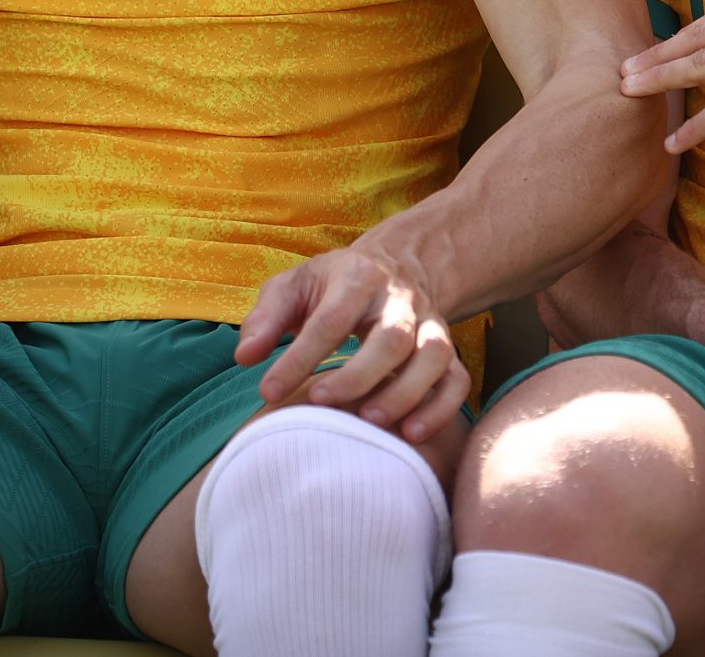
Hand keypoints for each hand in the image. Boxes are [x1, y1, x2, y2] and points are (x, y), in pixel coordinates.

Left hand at [237, 243, 466, 443]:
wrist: (396, 269)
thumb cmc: (332, 287)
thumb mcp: (294, 286)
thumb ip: (267, 319)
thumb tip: (246, 357)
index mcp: (359, 277)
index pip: (331, 319)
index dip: (300, 358)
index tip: (269, 394)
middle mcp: (401, 300)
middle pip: (393, 336)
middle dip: (358, 375)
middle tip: (320, 404)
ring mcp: (431, 324)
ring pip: (435, 356)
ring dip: (406, 392)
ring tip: (370, 424)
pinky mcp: (449, 349)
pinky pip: (458, 379)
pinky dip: (442, 408)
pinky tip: (411, 435)